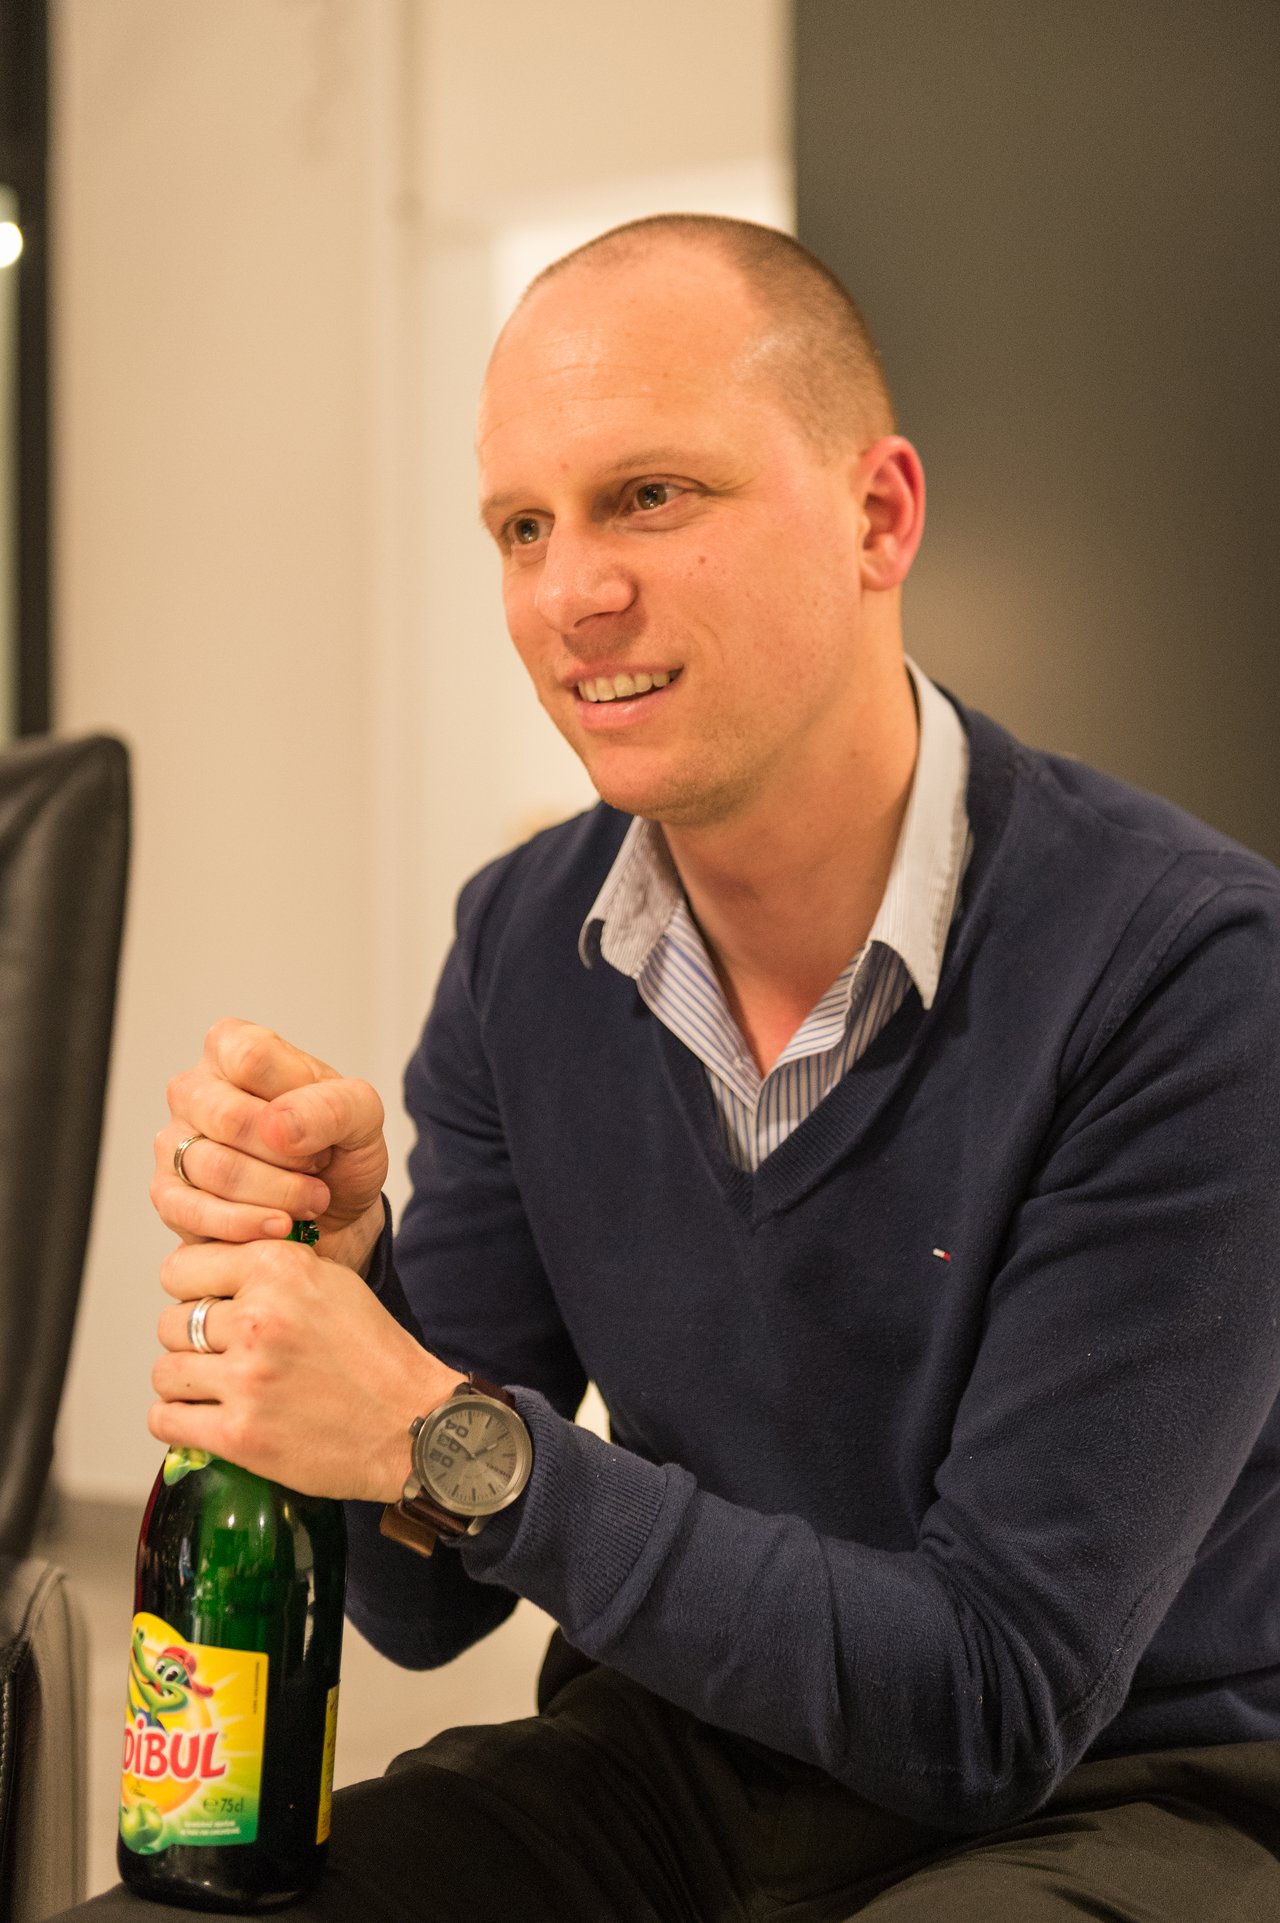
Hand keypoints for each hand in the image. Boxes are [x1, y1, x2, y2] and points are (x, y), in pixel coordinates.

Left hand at [150, 1237, 464, 1499]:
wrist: (413, 1424)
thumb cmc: (376, 1357)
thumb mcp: (332, 1283)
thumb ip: (272, 1271)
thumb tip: (212, 1274)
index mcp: (280, 1270)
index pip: (182, 1269)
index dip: (189, 1291)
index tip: (204, 1307)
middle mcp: (258, 1318)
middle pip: (170, 1323)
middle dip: (189, 1341)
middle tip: (221, 1356)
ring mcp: (246, 1378)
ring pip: (165, 1372)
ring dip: (184, 1383)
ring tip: (215, 1390)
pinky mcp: (239, 1434)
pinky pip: (166, 1421)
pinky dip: (177, 1422)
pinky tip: (203, 1419)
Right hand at [154, 1019, 388, 1276]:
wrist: (336, 1214)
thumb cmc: (340, 1152)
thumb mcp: (362, 1117)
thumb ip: (332, 1106)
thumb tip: (277, 1125)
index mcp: (232, 1048)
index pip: (251, 1057)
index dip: (296, 1101)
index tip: (324, 1128)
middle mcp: (193, 1090)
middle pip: (229, 1117)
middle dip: (289, 1156)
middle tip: (320, 1170)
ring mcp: (173, 1142)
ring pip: (216, 1168)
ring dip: (278, 1194)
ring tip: (311, 1199)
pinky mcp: (169, 1196)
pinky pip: (193, 1211)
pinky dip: (246, 1224)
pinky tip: (280, 1227)